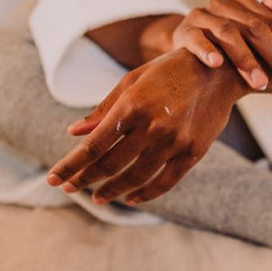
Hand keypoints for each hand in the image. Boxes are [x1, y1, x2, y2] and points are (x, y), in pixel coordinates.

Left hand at [46, 49, 247, 204]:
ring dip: (112, 191)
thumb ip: (104, 108)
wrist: (218, 72)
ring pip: (136, 177)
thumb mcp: (133, 81)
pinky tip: (131, 198)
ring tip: (98, 197)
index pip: (94, 145)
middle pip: (111, 164)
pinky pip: (165, 182)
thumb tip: (74, 132)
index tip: (54, 179)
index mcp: (133, 105)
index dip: (71, 165)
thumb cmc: (169, 72)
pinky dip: (145, 194)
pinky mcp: (193, 152)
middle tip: (70, 189)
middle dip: (85, 179)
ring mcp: (175, 141)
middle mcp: (153, 126)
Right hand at [172, 0, 271, 91]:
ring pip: (228, 34)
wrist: (184, 40)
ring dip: (245, 59)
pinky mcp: (184, 31)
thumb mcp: (248, 32)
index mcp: (243, 2)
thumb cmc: (224, 40)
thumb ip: (269, 20)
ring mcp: (202, 16)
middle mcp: (223, 4)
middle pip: (256, 29)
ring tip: (261, 83)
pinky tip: (217, 64)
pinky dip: (206, 50)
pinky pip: (196, 39)